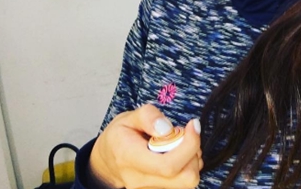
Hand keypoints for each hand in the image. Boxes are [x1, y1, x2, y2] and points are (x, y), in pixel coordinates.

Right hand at [88, 104, 202, 188]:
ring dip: (192, 159)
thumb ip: (148, 117)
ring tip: (180, 143)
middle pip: (184, 178)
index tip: (193, 125)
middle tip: (186, 135)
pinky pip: (182, 183)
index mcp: (131, 158)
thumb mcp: (128, 118)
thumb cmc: (119, 137)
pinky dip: (187, 166)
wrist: (106, 161)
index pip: (168, 165)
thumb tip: (167, 129)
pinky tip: (177, 153)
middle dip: (193, 153)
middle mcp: (140, 180)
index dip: (189, 145)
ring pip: (186, 182)